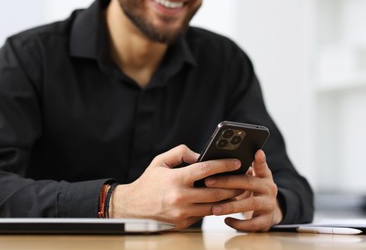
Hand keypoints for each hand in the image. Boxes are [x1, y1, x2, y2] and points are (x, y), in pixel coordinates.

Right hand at [109, 145, 241, 229]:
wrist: (133, 206)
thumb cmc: (149, 182)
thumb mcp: (160, 161)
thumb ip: (181, 152)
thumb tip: (200, 155)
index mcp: (176, 179)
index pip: (206, 170)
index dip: (224, 165)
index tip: (236, 162)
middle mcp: (180, 197)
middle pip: (216, 191)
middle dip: (233, 184)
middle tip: (243, 178)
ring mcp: (182, 212)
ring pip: (214, 206)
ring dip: (228, 199)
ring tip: (237, 190)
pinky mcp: (183, 223)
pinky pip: (204, 214)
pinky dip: (214, 207)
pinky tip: (221, 200)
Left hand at [204, 149, 282, 231]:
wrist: (266, 214)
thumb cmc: (251, 192)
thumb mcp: (250, 179)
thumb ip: (241, 170)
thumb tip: (216, 160)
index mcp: (264, 176)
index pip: (261, 166)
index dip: (260, 160)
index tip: (257, 152)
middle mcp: (269, 189)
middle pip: (248, 183)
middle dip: (227, 182)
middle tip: (208, 182)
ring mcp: (269, 205)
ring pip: (250, 204)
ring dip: (230, 206)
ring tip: (214, 208)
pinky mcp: (266, 221)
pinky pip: (252, 223)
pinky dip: (238, 223)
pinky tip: (226, 220)